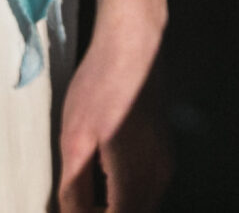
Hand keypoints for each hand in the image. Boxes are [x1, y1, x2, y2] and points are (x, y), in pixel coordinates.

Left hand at [56, 1, 170, 211]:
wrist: (133, 43)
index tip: (73, 210)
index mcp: (134, 180)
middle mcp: (158, 178)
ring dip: (117, 207)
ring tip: (86, 196)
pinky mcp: (165, 150)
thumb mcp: (75, 140)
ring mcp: (165, 163)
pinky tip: (104, 177)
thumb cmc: (101, 86)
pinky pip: (149, 189)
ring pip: (143, 205)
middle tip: (77, 204)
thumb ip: (74, 188)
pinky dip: (127, 195)